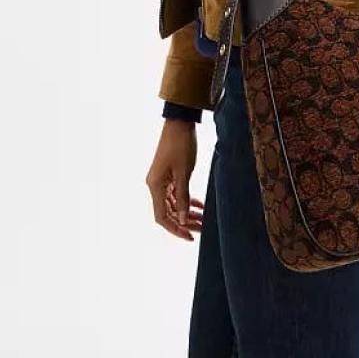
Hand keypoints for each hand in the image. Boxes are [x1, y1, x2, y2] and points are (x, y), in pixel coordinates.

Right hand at [145, 120, 204, 239]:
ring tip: (203, 220)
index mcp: (155, 185)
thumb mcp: (184, 172)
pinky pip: (177, 193)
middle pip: (168, 212)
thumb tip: (183, 220)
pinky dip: (187, 200)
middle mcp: (156, 185)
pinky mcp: (170, 174)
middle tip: (201, 230)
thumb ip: (183, 197)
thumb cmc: (181, 145)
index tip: (190, 236)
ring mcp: (162, 179)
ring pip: (174, 204)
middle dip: (184, 222)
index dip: (175, 229)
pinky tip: (200, 206)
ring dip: (187, 212)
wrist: (180, 122)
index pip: (162, 216)